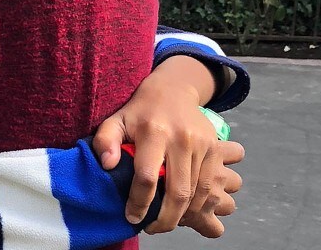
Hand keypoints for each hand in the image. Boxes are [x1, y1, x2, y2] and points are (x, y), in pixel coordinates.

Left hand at [92, 57, 237, 234]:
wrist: (173, 91)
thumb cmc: (138, 112)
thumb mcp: (116, 120)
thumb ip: (105, 141)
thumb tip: (107, 165)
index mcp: (154, 132)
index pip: (147, 176)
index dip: (139, 202)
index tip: (131, 217)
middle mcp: (181, 138)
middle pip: (178, 191)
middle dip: (165, 218)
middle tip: (151, 228)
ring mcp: (202, 144)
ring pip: (197, 193)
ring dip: (183, 215)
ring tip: (165, 222)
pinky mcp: (215, 149)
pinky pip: (209, 186)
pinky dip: (198, 205)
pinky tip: (183, 211)